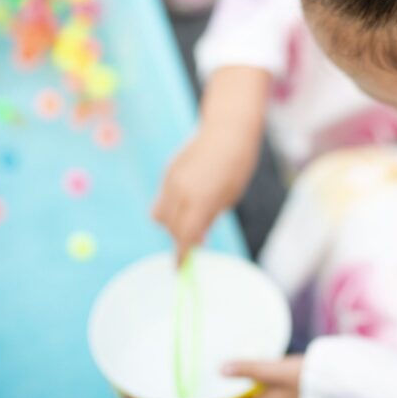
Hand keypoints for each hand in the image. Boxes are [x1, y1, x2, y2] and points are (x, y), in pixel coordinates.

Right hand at [152, 123, 258, 265]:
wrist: (228, 129)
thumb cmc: (236, 164)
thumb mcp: (229, 196)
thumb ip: (210, 217)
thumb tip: (198, 238)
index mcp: (199, 200)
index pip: (184, 236)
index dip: (181, 254)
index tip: (179, 268)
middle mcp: (180, 191)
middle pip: (170, 228)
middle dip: (179, 238)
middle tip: (195, 241)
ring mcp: (171, 180)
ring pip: (160, 214)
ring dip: (171, 223)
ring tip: (191, 219)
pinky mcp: (168, 171)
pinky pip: (163, 198)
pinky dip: (171, 207)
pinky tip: (188, 202)